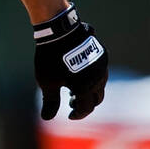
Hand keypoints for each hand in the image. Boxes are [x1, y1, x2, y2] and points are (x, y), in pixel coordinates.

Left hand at [33, 3, 108, 120]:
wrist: (59, 31)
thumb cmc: (51, 58)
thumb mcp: (47, 82)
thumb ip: (50, 102)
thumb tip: (47, 118)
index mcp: (86, 87)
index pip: (86, 108)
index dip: (78, 114)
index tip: (69, 115)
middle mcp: (99, 78)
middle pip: (96, 98)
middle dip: (85, 103)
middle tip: (70, 102)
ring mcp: (102, 66)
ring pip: (100, 85)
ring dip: (89, 91)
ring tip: (72, 89)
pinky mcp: (102, 55)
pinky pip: (100, 72)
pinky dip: (92, 79)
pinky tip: (78, 75)